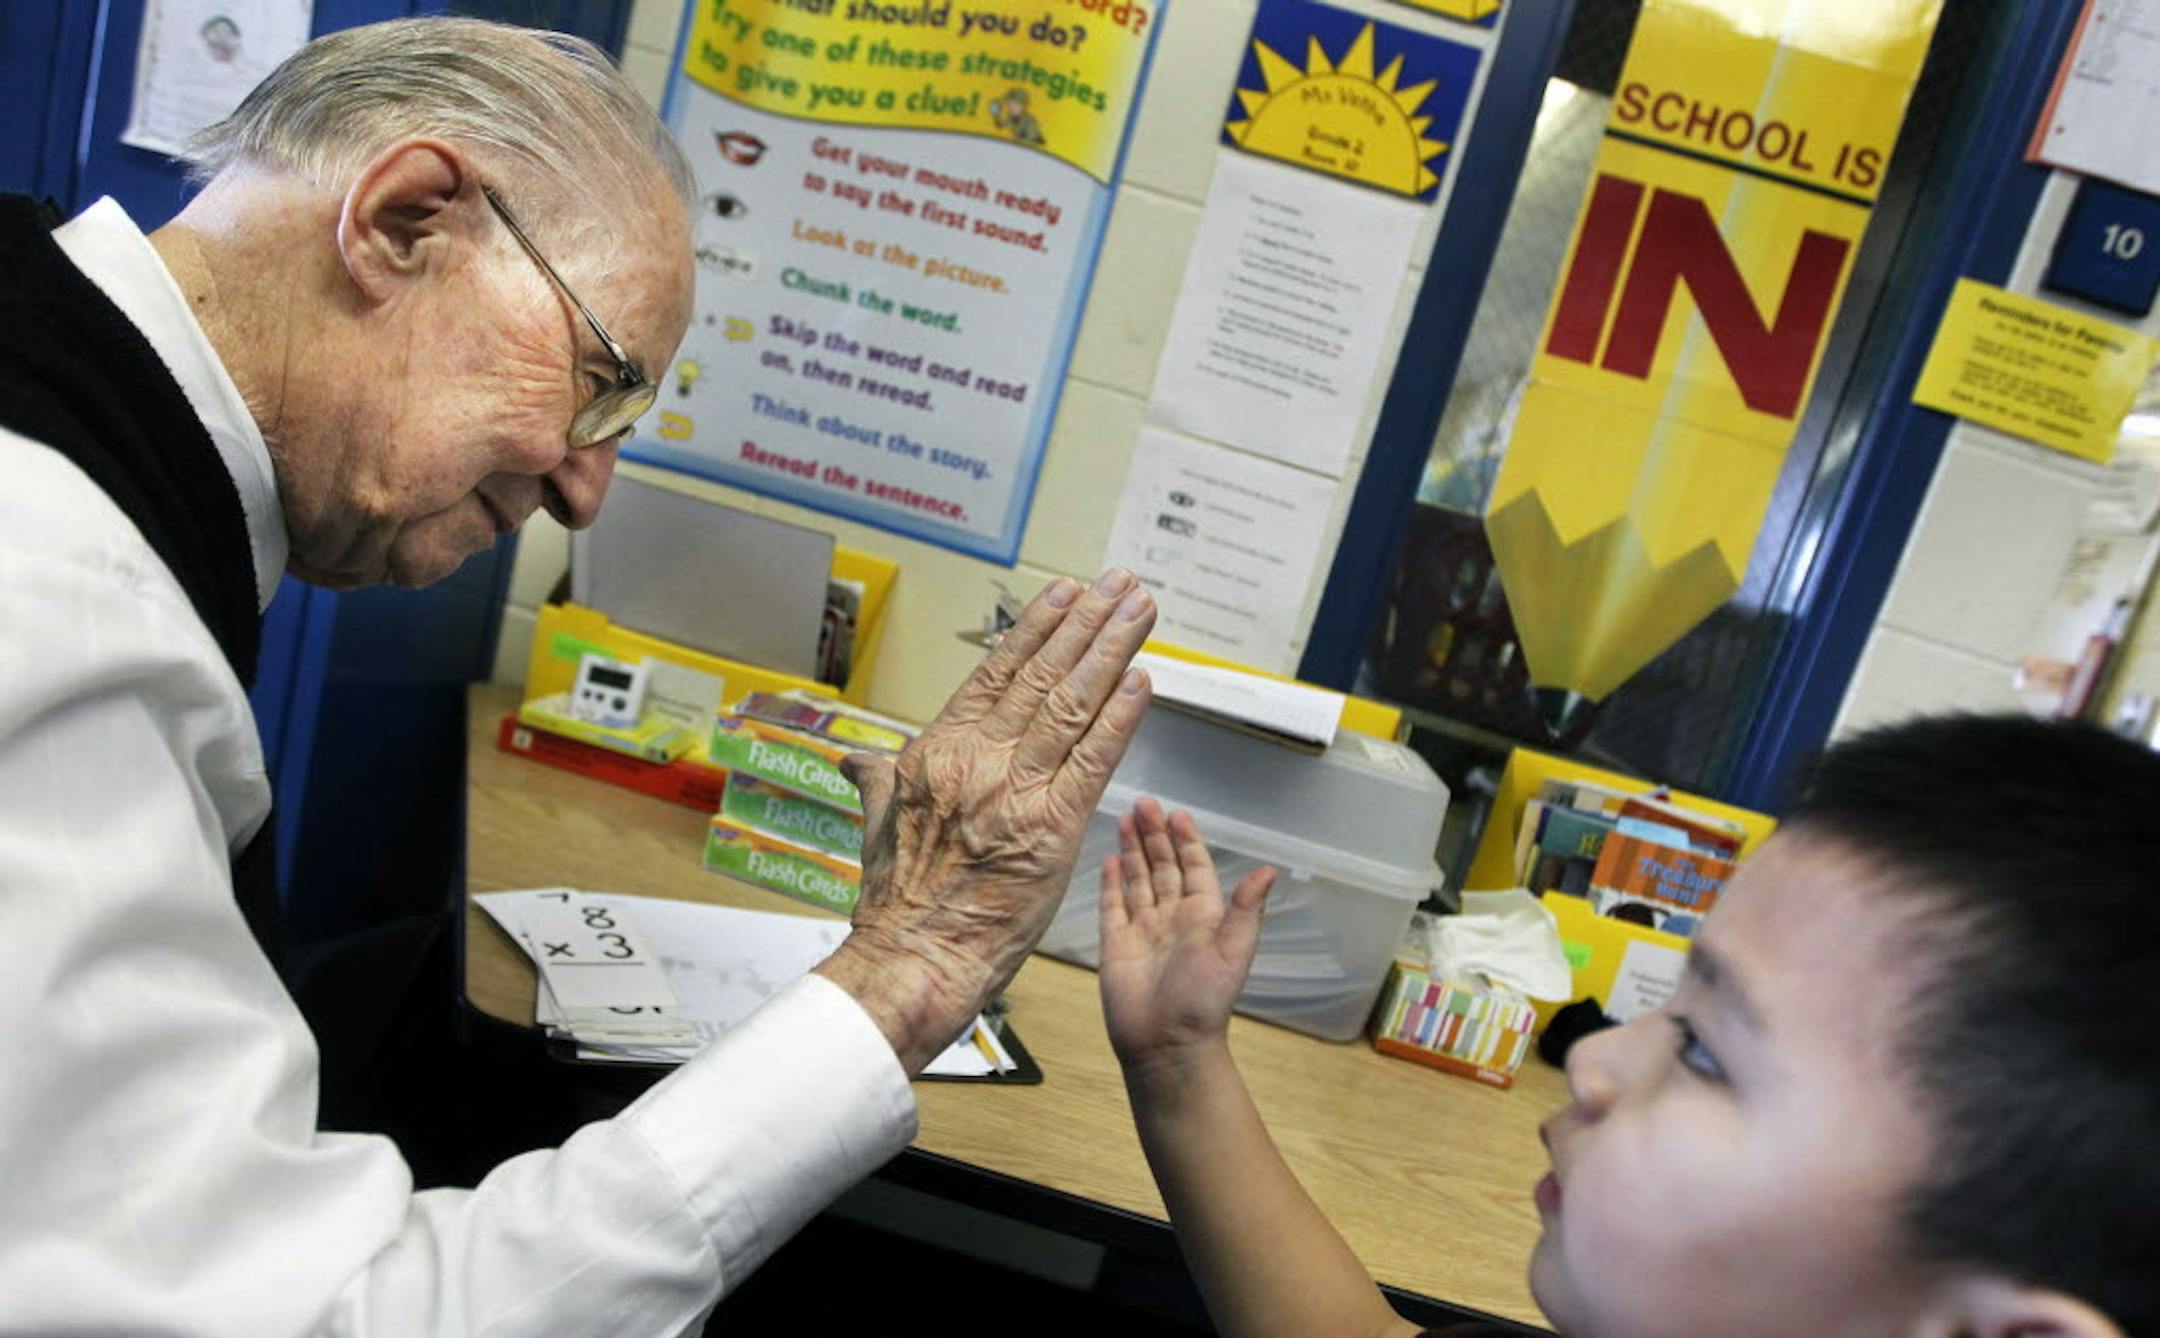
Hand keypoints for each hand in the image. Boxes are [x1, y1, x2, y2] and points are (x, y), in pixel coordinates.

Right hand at [814, 569, 1156, 1073]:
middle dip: (1087, 623)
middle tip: (1121, 584)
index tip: (1066, 592)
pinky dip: (1120, 718)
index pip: (993, 673)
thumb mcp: (877, 824)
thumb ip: (876, 780)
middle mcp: (975, 759)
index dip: (1036, 628)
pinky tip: (1142, 682)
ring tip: (1140, 611)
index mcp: (935, 752)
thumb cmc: (896, 902)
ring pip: (1071, 704)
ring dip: (1112, 651)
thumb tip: (853, 758)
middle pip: (1041, 675)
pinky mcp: (1051, 828)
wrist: (913, 957)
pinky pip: (1093, 760)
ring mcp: (1014, 790)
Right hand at [1099, 797, 1275, 1077]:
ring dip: (1132, 850)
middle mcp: (1172, 917)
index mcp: (1203, 916)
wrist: (1165, 1044)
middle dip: (1154, 836)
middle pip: (1163, 867)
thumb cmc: (1203, 999)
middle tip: (1144, 803)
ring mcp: (1142, 929)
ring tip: (1125, 818)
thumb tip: (1268, 870)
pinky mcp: (1116, 944)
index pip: (1195, 868)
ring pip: (1137, 880)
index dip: (1186, 841)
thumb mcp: (1233, 951)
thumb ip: (1247, 909)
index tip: (1177, 815)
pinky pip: (1113, 905)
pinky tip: (1109, 859)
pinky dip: (1111, 882)